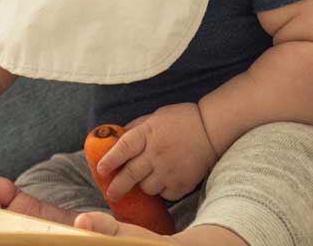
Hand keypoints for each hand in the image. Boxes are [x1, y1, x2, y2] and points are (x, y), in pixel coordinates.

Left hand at [96, 103, 217, 201]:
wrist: (212, 129)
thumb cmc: (181, 120)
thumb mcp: (153, 117)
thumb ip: (135, 129)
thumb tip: (116, 138)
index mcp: (147, 134)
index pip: (122, 149)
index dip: (109, 161)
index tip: (100, 170)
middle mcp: (156, 153)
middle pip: (130, 174)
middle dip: (117, 187)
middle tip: (111, 194)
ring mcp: (170, 170)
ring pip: (147, 188)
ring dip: (142, 186)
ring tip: (146, 179)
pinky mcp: (182, 183)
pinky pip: (165, 194)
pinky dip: (161, 191)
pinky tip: (163, 181)